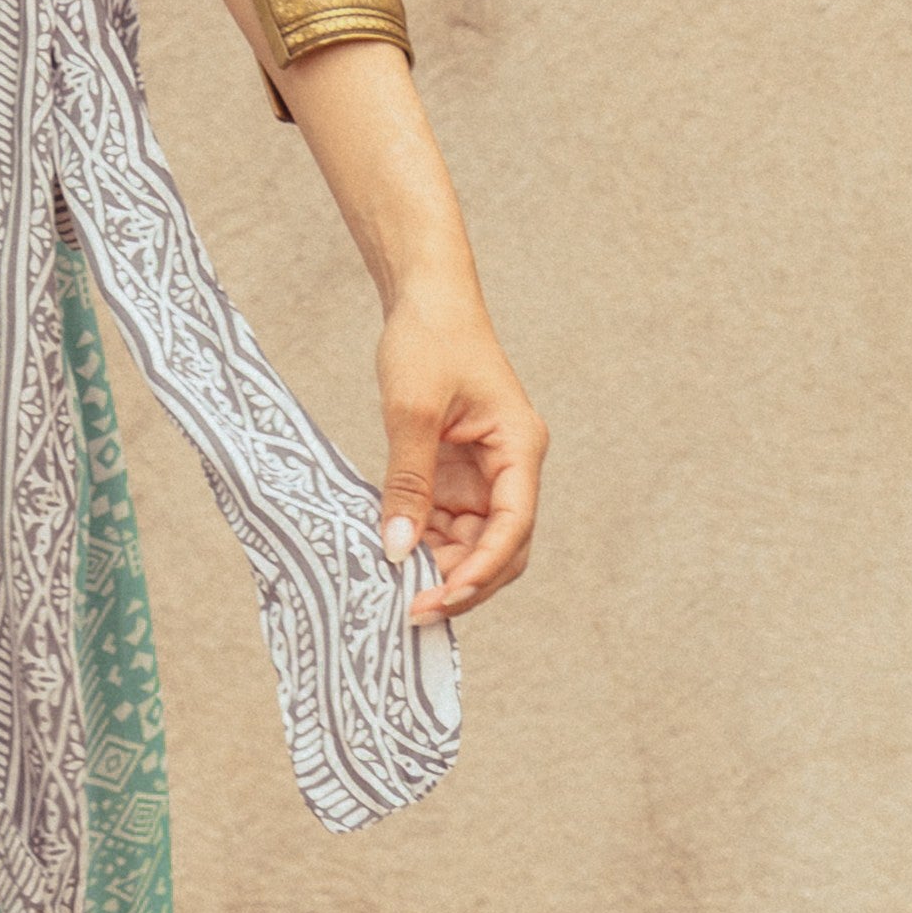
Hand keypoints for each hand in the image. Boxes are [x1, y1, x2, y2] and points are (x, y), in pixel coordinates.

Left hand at [373, 289, 545, 624]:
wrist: (426, 300)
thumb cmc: (429, 341)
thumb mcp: (412, 411)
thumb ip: (407, 480)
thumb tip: (398, 548)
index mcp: (519, 449)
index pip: (513, 527)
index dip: (481, 570)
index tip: (440, 597)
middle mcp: (510, 469)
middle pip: (500, 548)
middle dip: (462, 583)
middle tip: (412, 611)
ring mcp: (483, 475)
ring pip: (472, 543)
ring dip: (440, 569)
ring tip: (395, 592)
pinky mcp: (456, 475)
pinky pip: (446, 525)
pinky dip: (423, 546)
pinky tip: (392, 560)